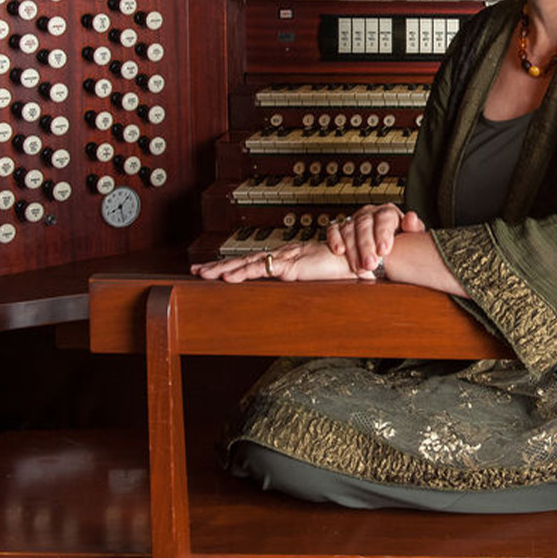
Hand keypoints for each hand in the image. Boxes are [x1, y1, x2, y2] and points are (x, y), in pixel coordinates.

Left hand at [190, 239, 354, 282]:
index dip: (234, 266)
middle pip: (244, 260)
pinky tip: (229, 277)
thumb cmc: (343, 270)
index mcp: (288, 259)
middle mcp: (284, 256)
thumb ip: (306, 286)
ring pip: (248, 262)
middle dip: (218, 266)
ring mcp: (286, 259)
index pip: (255, 261)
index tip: (213, 270)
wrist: (360, 261)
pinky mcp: (292, 266)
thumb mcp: (319, 280)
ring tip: (203, 273)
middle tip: (196, 270)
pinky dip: (244, 272)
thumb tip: (296, 301)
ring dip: (224, 268)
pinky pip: (263, 269)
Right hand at [326, 203, 425, 275]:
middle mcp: (370, 213)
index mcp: (388, 212)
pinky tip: (339, 250)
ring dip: (352, 249)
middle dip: (366, 246)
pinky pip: (334, 229)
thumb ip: (414, 228)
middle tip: (370, 264)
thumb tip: (411, 219)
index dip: (383, 234)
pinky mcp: (340, 228)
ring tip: (358, 267)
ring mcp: (354, 220)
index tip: (384, 251)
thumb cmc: (401, 242)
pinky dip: (334, 239)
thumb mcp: (411, 236)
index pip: (384, 218)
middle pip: (365, 225)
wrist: (387, 248)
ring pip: (349, 229)